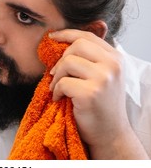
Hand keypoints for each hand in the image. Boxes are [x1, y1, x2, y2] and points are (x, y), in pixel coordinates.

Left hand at [48, 29, 138, 157]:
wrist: (109, 133)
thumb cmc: (100, 104)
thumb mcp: (101, 75)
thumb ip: (89, 58)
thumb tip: (61, 40)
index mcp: (115, 57)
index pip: (88, 35)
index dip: (67, 34)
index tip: (51, 37)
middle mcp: (113, 65)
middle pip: (77, 45)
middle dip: (61, 59)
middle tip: (55, 74)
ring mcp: (103, 78)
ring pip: (68, 62)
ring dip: (57, 77)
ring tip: (58, 88)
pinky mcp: (91, 93)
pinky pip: (62, 83)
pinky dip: (56, 91)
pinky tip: (60, 99)